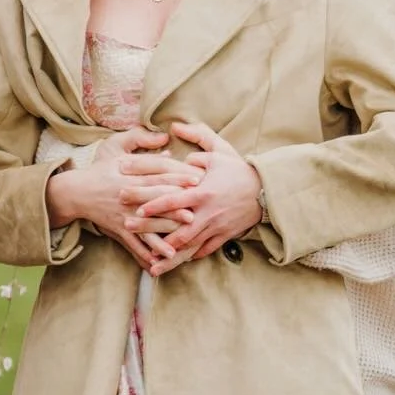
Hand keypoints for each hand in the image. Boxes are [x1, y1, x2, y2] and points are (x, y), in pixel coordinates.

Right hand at [46, 128, 199, 269]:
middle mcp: (128, 194)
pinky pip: (133, 243)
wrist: (77, 191)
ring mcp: (123, 213)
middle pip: (155, 199)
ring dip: (164, 232)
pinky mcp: (118, 228)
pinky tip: (158, 260)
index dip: (177, 176)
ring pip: (146, 224)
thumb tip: (168, 151)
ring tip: (181, 239)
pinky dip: (144, 252)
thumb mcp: (119, 155)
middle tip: (194, 211)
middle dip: (175, 206)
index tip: (196, 179)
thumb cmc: (101, 171)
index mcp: (131, 174)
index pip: (158, 174)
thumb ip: (145, 154)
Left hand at [138, 121, 261, 275]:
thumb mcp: (220, 150)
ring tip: (151, 265)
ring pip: (188, 246)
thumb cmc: (239, 170)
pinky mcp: (223, 236)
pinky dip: (189, 256)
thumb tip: (175, 129)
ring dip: (169, 256)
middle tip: (127, 229)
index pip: (173, 199)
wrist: (267, 192)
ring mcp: (215, 227)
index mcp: (203, 192)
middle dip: (150, 230)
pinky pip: (204, 250)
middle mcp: (207, 213)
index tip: (135, 207)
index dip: (153, 204)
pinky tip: (175, 261)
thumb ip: (197, 138)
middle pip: (175, 227)